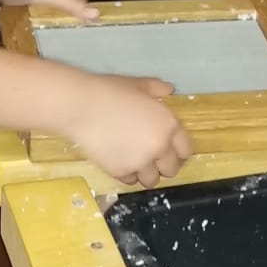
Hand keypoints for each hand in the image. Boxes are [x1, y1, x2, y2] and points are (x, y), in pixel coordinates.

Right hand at [64, 75, 190, 188]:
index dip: (178, 152)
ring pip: (151, 180)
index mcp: (169, 125)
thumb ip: (157, 89)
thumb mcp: (138, 85)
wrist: (81, 106)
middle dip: (163, 165)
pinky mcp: (121, 172)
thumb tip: (169, 90)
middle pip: (171, 169)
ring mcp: (140, 162)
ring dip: (145, 173)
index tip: (170, 152)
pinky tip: (118, 160)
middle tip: (150, 157)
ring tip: (134, 161)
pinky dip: (127, 174)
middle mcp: (159, 147)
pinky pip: (130, 181)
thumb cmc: (110, 91)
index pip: (185, 150)